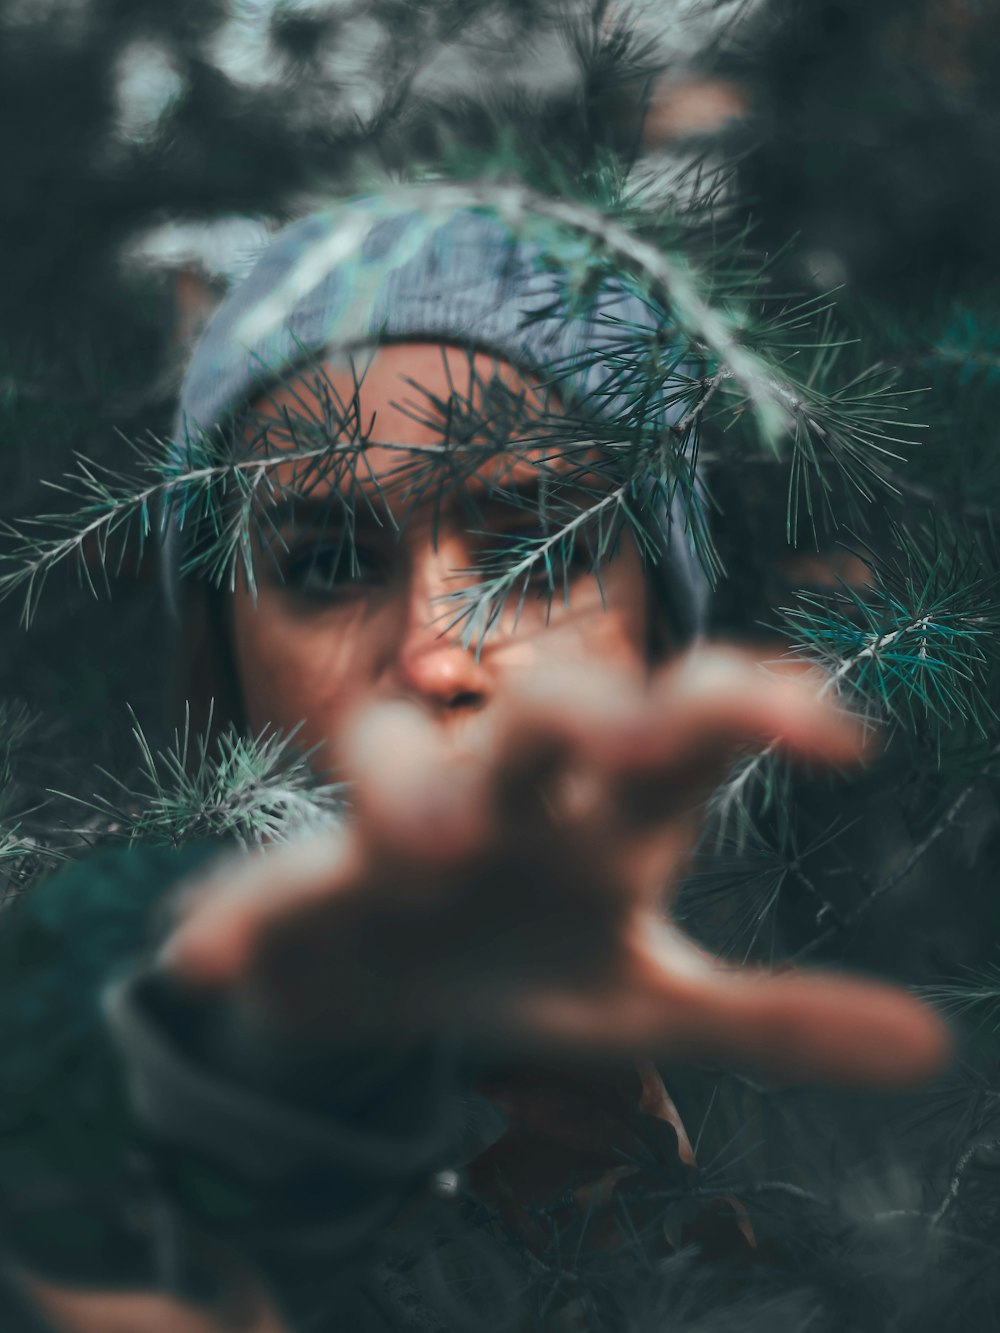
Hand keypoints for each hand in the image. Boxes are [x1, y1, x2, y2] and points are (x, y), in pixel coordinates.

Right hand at [163, 647, 948, 1086]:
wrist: (390, 997)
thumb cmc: (528, 969)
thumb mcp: (650, 1009)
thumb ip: (776, 1020)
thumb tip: (934, 1041)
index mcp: (602, 816)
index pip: (687, 726)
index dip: (761, 708)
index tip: (846, 743)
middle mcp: (506, 796)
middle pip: (544, 708)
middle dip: (585, 709)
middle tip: (638, 746)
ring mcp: (396, 831)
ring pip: (391, 757)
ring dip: (408, 790)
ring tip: (425, 857)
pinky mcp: (301, 888)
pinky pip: (262, 888)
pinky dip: (237, 918)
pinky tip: (212, 959)